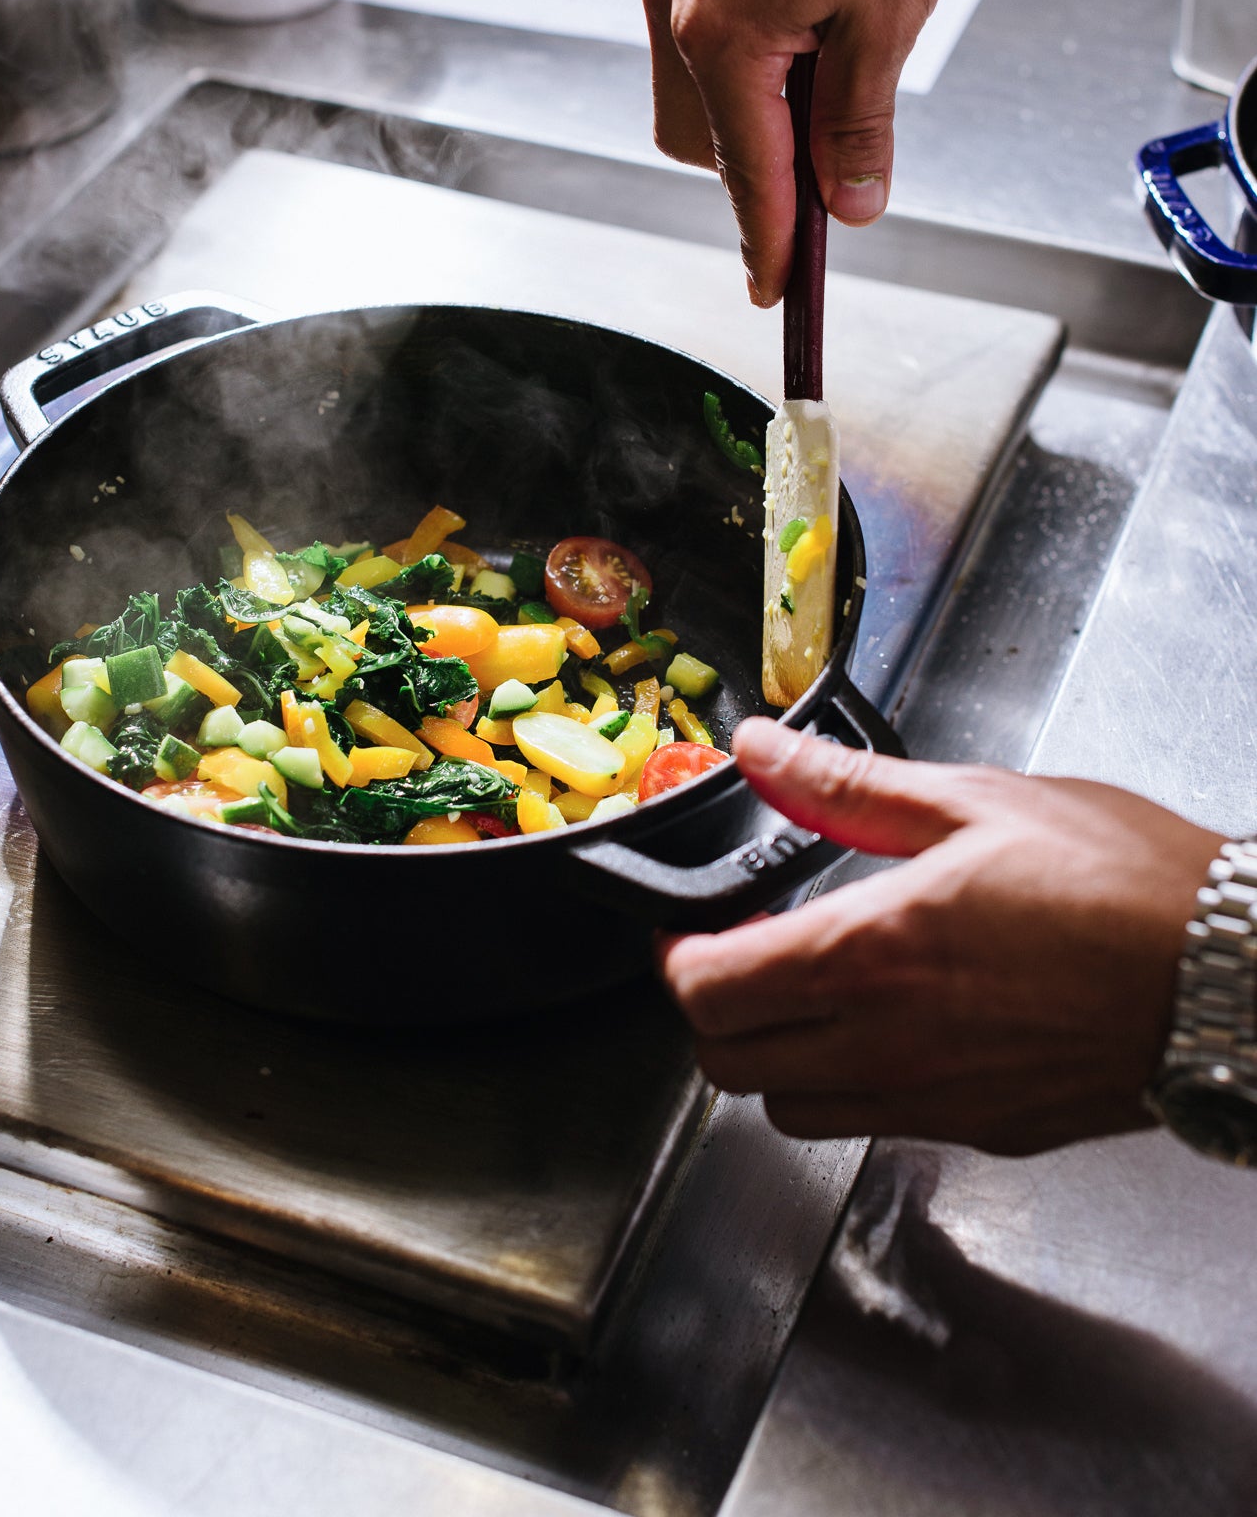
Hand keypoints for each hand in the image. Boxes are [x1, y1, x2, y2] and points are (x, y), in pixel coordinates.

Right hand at [643, 0, 963, 305]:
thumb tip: (846, 206)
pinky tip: (799, 10)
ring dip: (746, 103)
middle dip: (754, 165)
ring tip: (824, 63)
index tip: (776, 291)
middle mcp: (672, 2)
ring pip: (688, 83)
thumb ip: (855, 127)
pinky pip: (688, 22)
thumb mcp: (888, 23)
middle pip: (698, 140)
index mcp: (719, 35)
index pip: (743, 175)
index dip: (768, 243)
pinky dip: (736, 48)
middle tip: (830, 158)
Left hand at [660, 720, 1222, 1154]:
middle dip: (715, 1010)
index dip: (680, 958)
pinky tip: (893, 1026)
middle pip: (730, 1067)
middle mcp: (887, 1045)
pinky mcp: (981, 1131)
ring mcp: (933, 1100)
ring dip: (777, 1056)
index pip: (710, 991)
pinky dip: (851, 1086)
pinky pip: (873, 1126)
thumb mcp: (975, 801)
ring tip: (814, 989)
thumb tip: (763, 751)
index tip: (694, 927)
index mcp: (871, 953)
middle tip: (743, 954)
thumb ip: (848, 785)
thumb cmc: (1122, 883)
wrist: (1230, 976)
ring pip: (791, 1112)